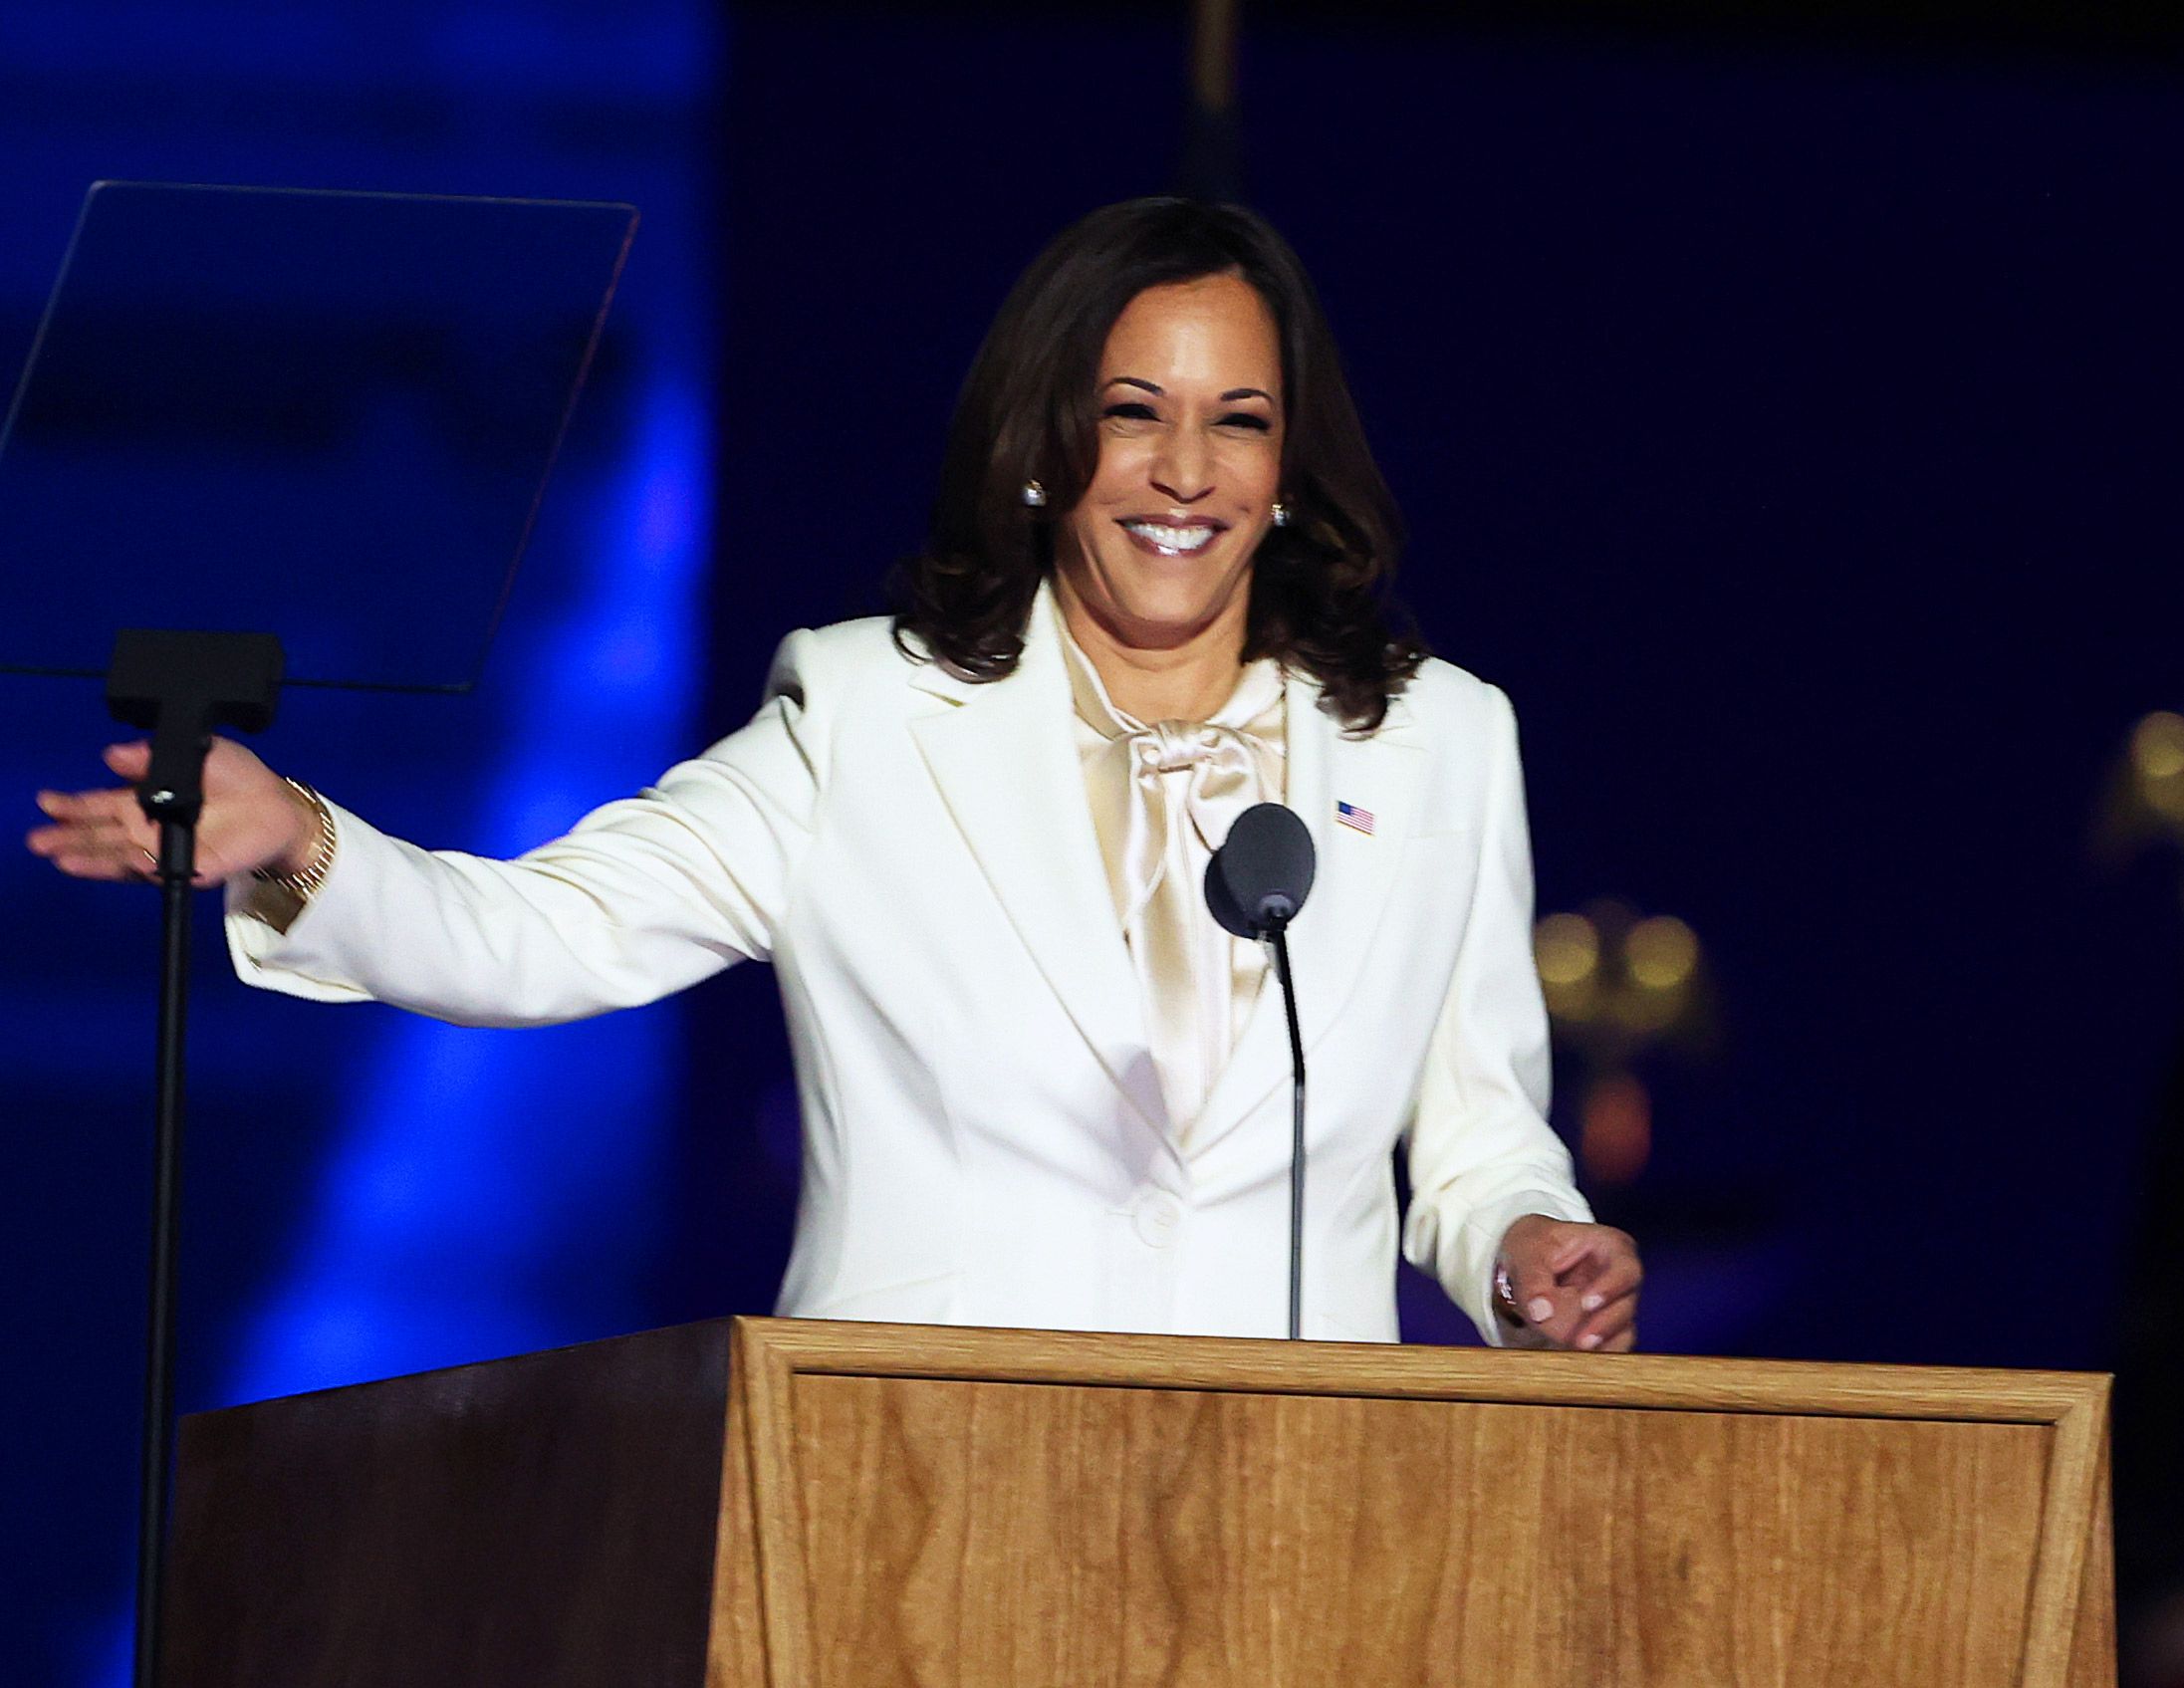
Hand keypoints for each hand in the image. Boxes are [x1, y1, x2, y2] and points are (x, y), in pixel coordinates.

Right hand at [27, 738, 315, 888]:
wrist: (279, 806)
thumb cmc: (239, 778)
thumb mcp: (197, 753)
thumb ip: (156, 756)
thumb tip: (114, 754)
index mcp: (145, 800)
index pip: (100, 805)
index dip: (73, 805)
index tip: (47, 803)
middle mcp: (148, 829)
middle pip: (100, 836)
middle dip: (69, 837)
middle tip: (39, 839)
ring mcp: (167, 851)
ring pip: (120, 858)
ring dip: (91, 858)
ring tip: (62, 857)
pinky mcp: (193, 868)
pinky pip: (160, 871)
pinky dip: (138, 868)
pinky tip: (117, 863)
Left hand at [1496, 1214, 1641, 1351]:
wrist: (1529, 1262)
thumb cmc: (1535, 1247)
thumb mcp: (1527, 1252)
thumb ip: (1533, 1280)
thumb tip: (1541, 1312)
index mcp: (1611, 1248)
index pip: (1625, 1269)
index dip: (1610, 1288)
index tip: (1586, 1303)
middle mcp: (1620, 1279)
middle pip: (1626, 1306)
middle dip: (1603, 1326)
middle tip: (1580, 1342)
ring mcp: (1617, 1307)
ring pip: (1622, 1332)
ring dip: (1601, 1346)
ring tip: (1574, 1355)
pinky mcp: (1607, 1331)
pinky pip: (1609, 1349)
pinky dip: (1595, 1358)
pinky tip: (1578, 1364)